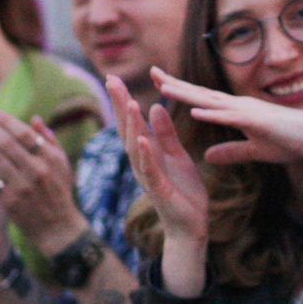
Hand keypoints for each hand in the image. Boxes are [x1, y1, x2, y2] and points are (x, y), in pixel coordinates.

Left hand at [0, 112, 84, 253]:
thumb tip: (34, 118)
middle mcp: (37, 171)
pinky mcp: (10, 201)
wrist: (56, 227)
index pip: (24, 134)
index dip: (6, 121)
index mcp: (50, 159)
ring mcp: (22, 187)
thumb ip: (49, 140)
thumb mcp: (62, 164)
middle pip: (6, 143)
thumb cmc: (58, 191)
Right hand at [107, 75, 208, 246]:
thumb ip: (166, 133)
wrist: (190, 226)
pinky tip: (142, 140)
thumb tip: (154, 106)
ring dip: (132, 125)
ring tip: (129, 102)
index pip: (131, 122)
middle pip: (127, 129)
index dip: (122, 100)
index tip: (113, 78)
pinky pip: (150, 170)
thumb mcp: (177, 155)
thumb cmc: (182, 191)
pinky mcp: (159, 190)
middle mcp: (142, 162)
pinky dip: (146, 155)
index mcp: (147, 152)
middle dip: (120, 105)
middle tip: (111, 80)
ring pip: (136, 147)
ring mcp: (148, 176)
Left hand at [149, 68, 302, 167]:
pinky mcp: (258, 121)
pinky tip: (194, 111)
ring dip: (187, 93)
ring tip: (163, 87)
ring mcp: (248, 111)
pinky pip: (230, 117)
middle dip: (175, 83)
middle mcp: (239, 105)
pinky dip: (212, 114)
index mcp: (237, 111)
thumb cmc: (292, 141)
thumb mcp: (255, 151)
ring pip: (210, 101)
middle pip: (200, 93)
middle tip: (151, 72)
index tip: (160, 83)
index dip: (181, 91)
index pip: (203, 100)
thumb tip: (208, 155)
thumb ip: (231, 151)